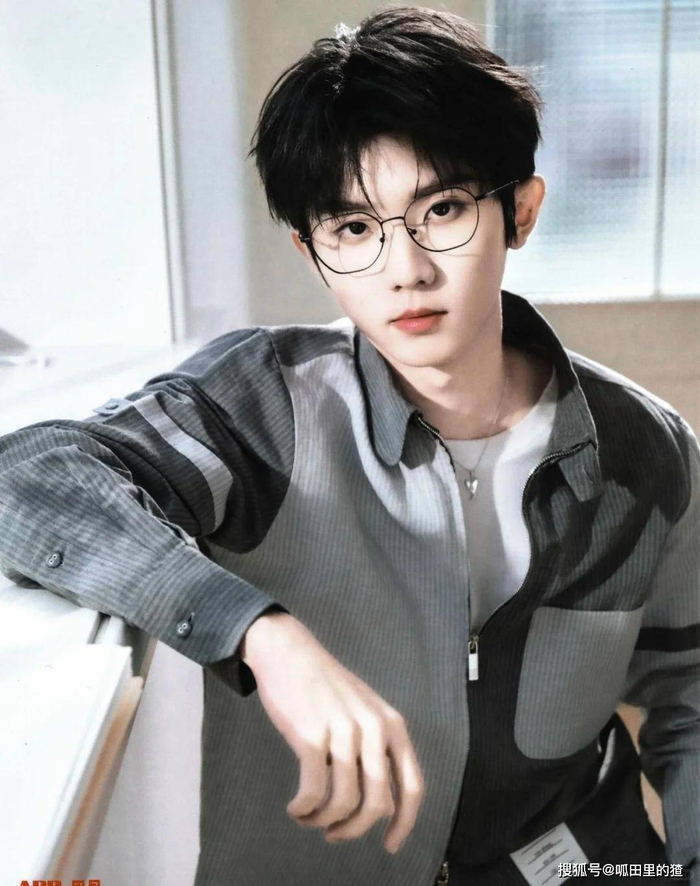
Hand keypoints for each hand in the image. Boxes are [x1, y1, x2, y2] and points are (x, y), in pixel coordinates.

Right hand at [240, 611, 423, 852]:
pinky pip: (313, 791)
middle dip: (354, 830)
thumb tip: (379, 807)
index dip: (405, 823)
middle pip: (377, 804)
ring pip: (344, 802)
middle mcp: (374, 728)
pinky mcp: (311, 734)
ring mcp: (343, 731)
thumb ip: (376, 750)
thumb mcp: (364, 711)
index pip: (412, 786)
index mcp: (392, 725)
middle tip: (333, 835)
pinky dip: (303, 809)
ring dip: (322, 820)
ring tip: (308, 817)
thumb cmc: (324, 688)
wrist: (288, 652)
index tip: (390, 846)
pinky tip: (295, 808)